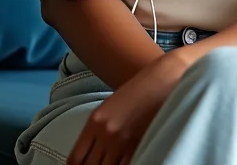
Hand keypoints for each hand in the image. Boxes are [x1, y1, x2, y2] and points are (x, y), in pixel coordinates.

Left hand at [67, 50, 187, 164]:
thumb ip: (96, 131)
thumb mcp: (109, 107)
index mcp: (95, 121)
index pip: (75, 159)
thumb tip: (88, 156)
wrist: (162, 79)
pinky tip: (122, 163)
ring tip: (110, 163)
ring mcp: (123, 142)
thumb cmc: (136, 91)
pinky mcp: (140, 146)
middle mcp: (106, 133)